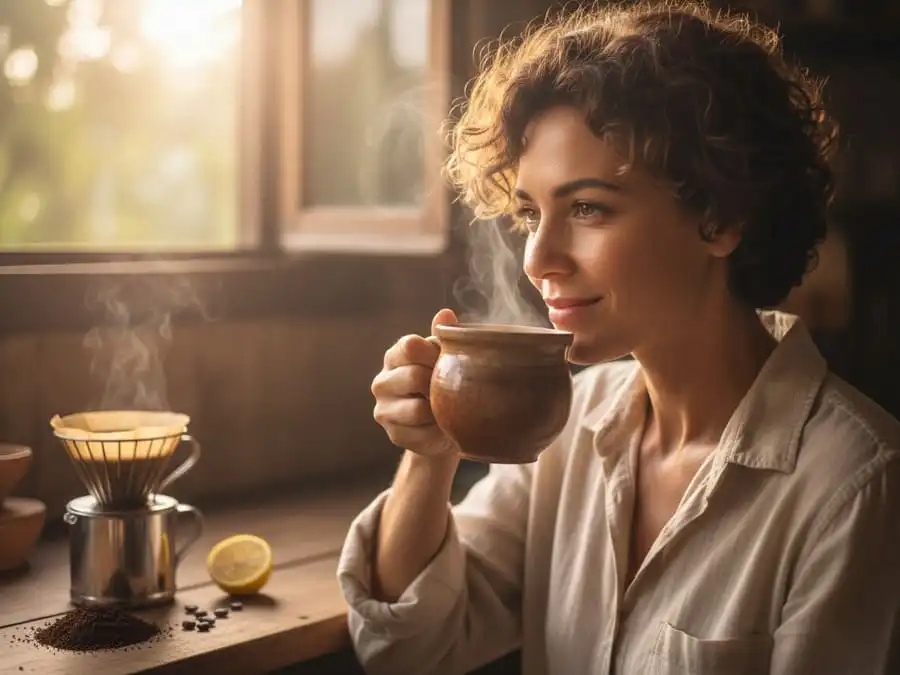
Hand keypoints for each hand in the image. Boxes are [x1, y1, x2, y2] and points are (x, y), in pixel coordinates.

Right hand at [372, 308, 458, 456]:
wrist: (445, 428)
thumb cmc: (444, 385)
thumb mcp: (446, 358)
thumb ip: (444, 337)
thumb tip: (445, 313)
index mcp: (395, 356)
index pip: (411, 345)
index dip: (435, 353)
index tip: (446, 363)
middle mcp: (382, 381)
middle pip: (415, 376)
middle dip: (439, 385)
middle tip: (449, 390)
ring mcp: (383, 410)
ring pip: (417, 409)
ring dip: (439, 411)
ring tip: (445, 410)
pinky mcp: (393, 435)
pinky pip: (421, 434)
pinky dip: (437, 433)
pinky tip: (440, 428)